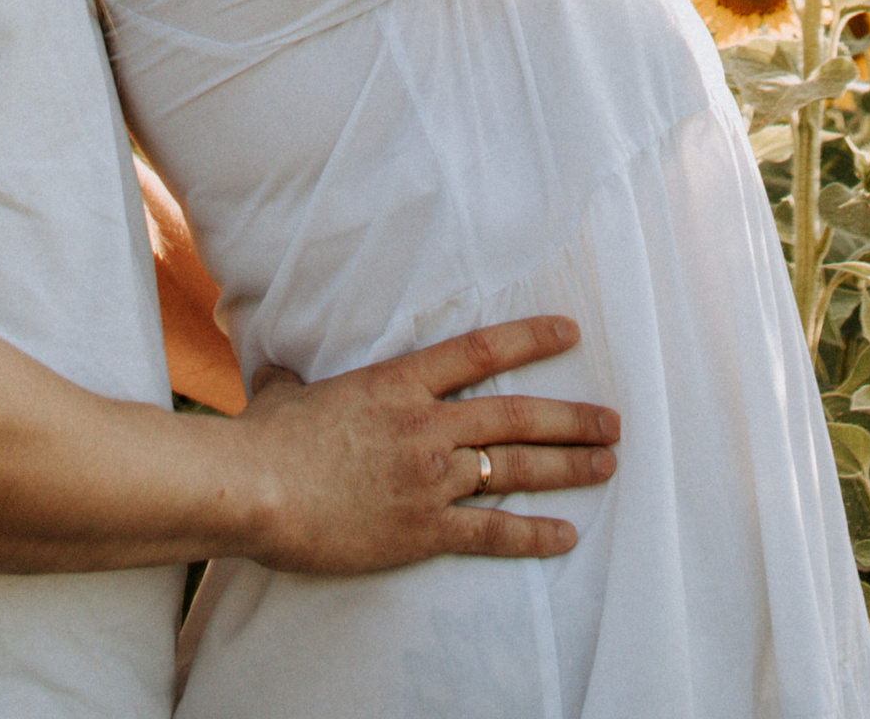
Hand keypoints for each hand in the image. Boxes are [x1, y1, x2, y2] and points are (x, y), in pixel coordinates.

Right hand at [239, 315, 617, 569]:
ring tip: (606, 465)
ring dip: (568, 467)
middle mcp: (427, 425)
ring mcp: (430, 477)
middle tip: (612, 421)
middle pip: (517, 414)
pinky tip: (565, 536)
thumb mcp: (289, 393)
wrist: (257, 490)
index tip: (570, 334)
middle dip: (571, 418)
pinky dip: (533, 534)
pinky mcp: (424, 529)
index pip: (481, 351)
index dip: (530, 339)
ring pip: (516, 466)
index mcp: (399, 382)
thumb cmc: (268, 440)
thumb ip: (301, 382)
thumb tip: (284, 377)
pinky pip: (492, 531)